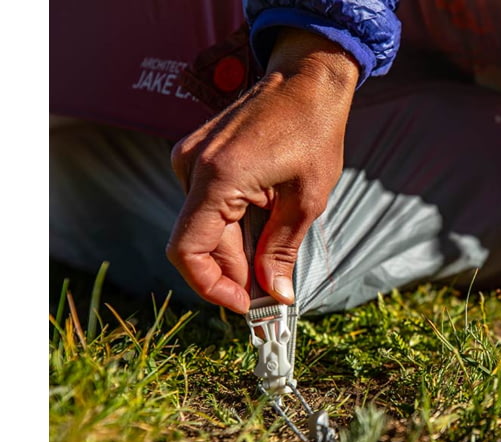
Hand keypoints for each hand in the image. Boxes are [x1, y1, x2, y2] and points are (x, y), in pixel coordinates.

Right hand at [167, 29, 358, 312]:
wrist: (307, 80)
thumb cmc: (313, 131)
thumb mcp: (306, 199)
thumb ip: (282, 249)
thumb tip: (274, 293)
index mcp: (217, 176)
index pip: (187, 250)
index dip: (212, 286)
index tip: (244, 304)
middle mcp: (192, 166)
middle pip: (198, 243)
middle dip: (232, 274)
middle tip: (269, 294)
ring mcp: (191, 158)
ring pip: (202, 227)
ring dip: (234, 252)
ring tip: (272, 261)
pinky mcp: (199, 156)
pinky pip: (207, 206)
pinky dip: (231, 228)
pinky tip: (262, 229)